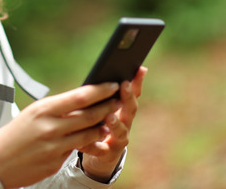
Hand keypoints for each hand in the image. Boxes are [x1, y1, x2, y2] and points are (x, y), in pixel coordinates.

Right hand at [0, 82, 120, 188]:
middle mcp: (51, 126)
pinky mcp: (55, 162)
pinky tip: (98, 141)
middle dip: (108, 107)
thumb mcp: (31, 115)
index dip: (100, 90)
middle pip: (89, 115)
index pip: (80, 96)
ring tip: (111, 121)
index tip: (113, 84)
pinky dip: (90, 145)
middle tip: (119, 101)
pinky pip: (78, 151)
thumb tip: (80, 101)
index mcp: (43, 109)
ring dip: (103, 127)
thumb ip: (55, 109)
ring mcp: (54, 146)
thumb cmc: (12, 136)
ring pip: (89, 134)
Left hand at [79, 66, 146, 181]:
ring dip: (116, 123)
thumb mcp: (104, 107)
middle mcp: (125, 124)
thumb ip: (106, 93)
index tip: (140, 68)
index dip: (138, 81)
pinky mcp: (107, 154)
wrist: (99, 156)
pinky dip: (93, 145)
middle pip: (130, 110)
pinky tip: (85, 142)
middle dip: (128, 97)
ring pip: (121, 132)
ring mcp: (119, 139)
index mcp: (124, 110)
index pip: (134, 93)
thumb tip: (104, 71)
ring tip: (109, 116)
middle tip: (124, 85)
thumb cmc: (101, 125)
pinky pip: (101, 150)